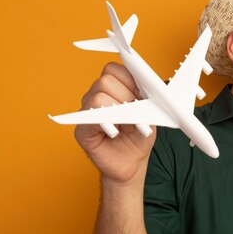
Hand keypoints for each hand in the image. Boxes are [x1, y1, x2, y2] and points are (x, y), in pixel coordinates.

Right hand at [74, 62, 155, 183]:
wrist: (132, 164)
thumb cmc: (139, 138)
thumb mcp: (151, 115)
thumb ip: (148, 99)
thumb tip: (148, 88)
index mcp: (113, 89)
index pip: (113, 69)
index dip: (129, 78)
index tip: (141, 92)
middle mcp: (96, 96)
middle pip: (105, 81)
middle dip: (126, 96)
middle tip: (135, 113)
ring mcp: (86, 112)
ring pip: (98, 97)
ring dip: (119, 111)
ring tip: (128, 126)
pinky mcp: (81, 130)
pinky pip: (90, 118)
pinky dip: (107, 122)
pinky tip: (116, 132)